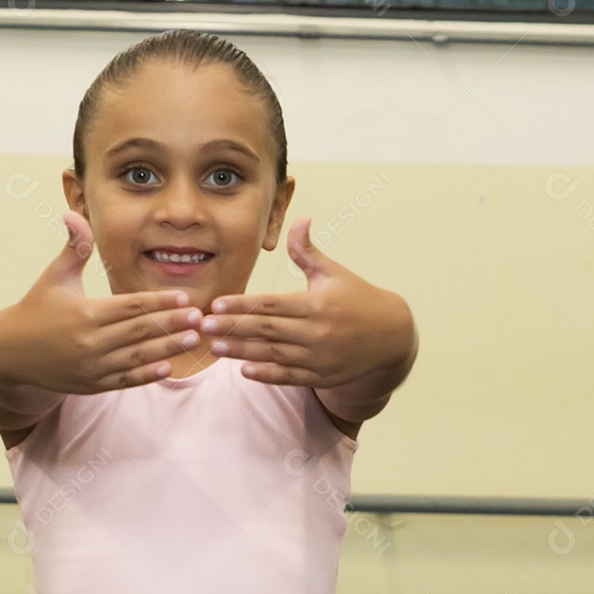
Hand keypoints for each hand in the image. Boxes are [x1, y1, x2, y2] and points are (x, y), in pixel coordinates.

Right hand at [0, 209, 206, 393]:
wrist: (10, 354)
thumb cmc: (35, 309)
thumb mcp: (54, 276)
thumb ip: (72, 247)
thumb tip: (72, 212)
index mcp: (85, 313)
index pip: (131, 306)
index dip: (160, 302)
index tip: (185, 297)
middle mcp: (90, 342)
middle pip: (139, 331)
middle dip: (171, 323)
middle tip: (199, 316)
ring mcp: (91, 366)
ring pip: (137, 357)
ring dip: (167, 349)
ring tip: (192, 339)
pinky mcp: (91, 385)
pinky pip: (124, 380)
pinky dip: (146, 375)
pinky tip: (168, 367)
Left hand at [201, 214, 415, 389]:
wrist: (391, 336)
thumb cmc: (357, 297)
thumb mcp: (333, 272)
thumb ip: (308, 250)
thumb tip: (300, 216)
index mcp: (317, 304)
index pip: (271, 304)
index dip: (241, 305)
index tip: (215, 304)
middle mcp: (317, 332)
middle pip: (267, 330)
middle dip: (232, 328)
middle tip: (202, 327)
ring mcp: (319, 358)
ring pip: (273, 355)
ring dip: (241, 351)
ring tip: (214, 347)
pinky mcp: (322, 376)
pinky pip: (289, 377)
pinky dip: (266, 374)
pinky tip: (243, 369)